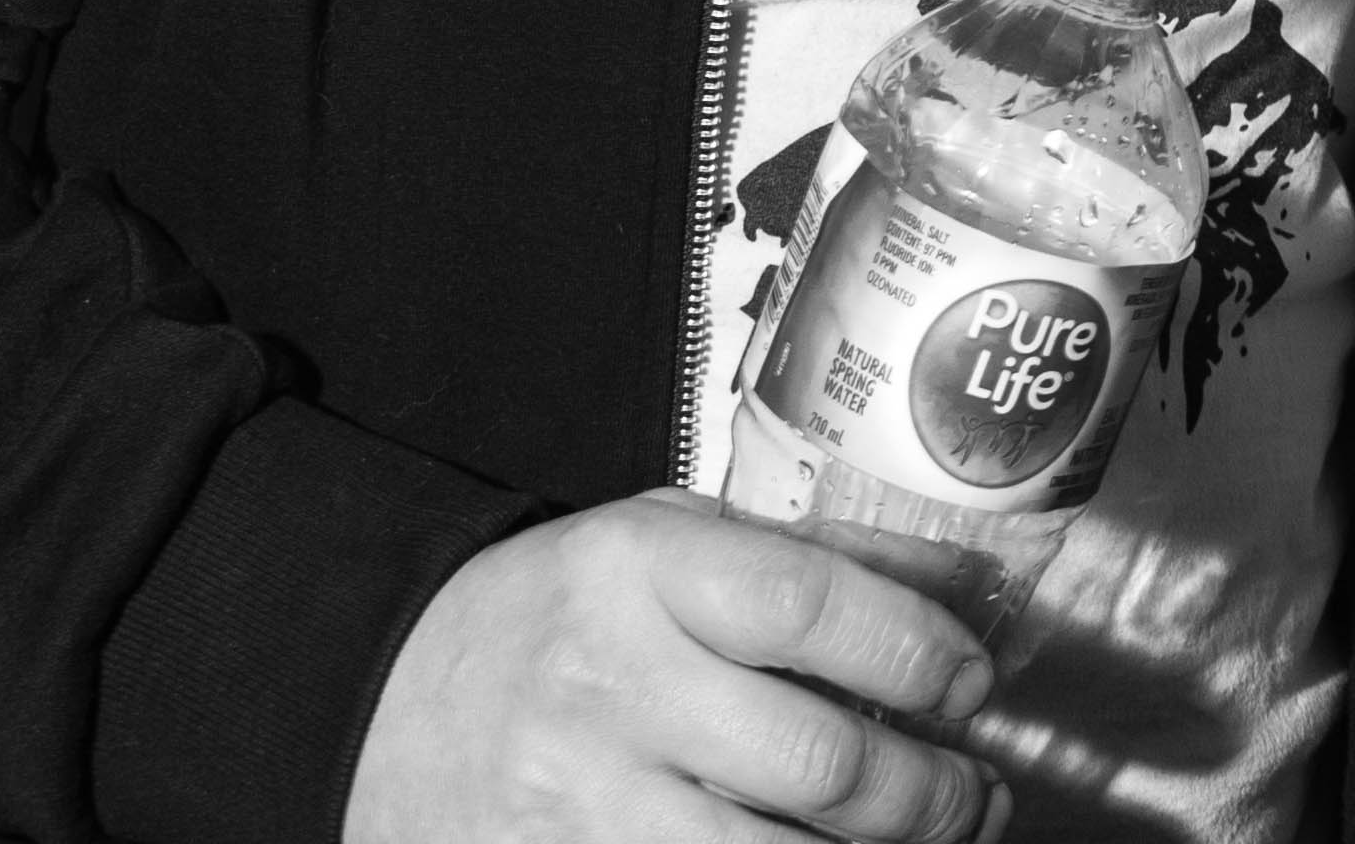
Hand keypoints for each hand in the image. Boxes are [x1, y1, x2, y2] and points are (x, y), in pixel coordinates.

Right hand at [345, 493, 1010, 843]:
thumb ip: (813, 557)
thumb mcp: (664, 541)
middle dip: (928, 790)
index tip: (970, 679)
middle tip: (970, 788)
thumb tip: (968, 586)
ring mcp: (580, 806)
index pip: (806, 605)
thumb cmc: (556, 617)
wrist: (384, 702)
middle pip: (816, 761)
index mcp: (633, 569)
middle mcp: (607, 687)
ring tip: (932, 835)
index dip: (917, 650)